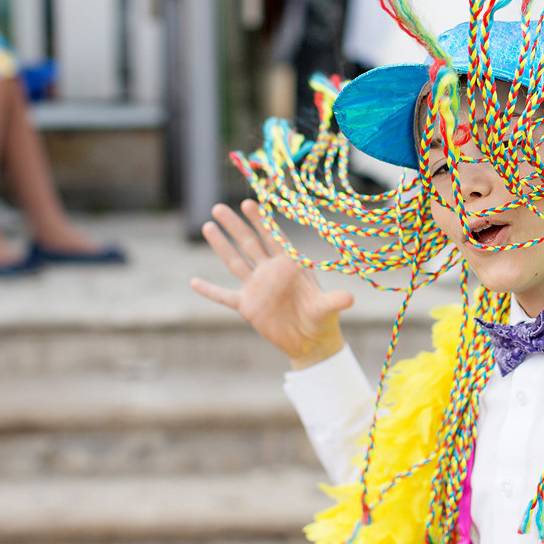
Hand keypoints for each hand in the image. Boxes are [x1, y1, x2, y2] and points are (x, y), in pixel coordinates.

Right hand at [190, 201, 353, 369]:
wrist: (311, 340)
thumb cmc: (322, 319)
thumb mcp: (328, 308)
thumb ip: (334, 301)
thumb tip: (349, 299)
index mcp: (290, 266)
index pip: (273, 238)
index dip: (261, 221)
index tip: (249, 202)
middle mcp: (271, 273)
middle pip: (249, 244)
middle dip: (235, 226)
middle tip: (219, 207)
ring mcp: (257, 288)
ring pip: (235, 262)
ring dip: (221, 246)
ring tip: (208, 226)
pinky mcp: (248, 307)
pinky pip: (224, 297)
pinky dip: (210, 291)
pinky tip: (194, 282)